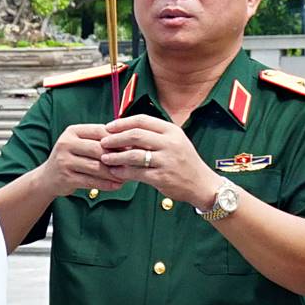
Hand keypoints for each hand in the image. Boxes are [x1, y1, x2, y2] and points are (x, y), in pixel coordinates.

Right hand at [41, 121, 134, 195]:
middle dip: (117, 157)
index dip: (118, 139)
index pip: (100, 131)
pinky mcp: (65, 178)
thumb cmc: (72, 158)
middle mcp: (66, 144)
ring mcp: (64, 161)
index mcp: (72, 132)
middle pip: (98, 149)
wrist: (48, 178)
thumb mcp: (81, 144)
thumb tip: (129, 143)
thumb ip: (100, 141)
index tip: (132, 147)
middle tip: (133, 163)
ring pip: (96, 167)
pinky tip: (116, 185)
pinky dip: (106, 184)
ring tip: (127, 176)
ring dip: (114, 173)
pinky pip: (91, 181)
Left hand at [97, 118, 217, 208]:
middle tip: (103, 142)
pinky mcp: (162, 177)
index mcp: (171, 131)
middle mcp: (170, 143)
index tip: (108, 127)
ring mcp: (167, 160)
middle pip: (135, 135)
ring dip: (115, 156)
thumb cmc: (183, 161)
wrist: (201, 184)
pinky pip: (136, 173)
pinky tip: (115, 172)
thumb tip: (123, 130)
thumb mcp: (173, 141)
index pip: (142, 120)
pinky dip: (123, 172)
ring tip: (105, 158)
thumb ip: (153, 135)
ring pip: (133, 155)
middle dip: (115, 138)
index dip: (122, 123)